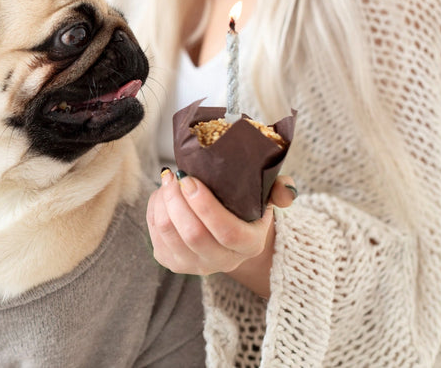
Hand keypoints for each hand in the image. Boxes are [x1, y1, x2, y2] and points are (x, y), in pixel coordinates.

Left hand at [147, 169, 295, 297]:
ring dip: (164, 201)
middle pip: (193, 235)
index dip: (205, 206)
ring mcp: (193, 265)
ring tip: (169, 181)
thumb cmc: (245, 208)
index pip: (227, 232)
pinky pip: (155, 233)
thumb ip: (280, 190)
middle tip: (175, 175)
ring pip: (169, 233)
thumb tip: (285, 192)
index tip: (191, 179)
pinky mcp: (170, 261)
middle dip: (178, 200)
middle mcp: (222, 261)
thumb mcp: (266, 197)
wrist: (226, 232)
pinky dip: (155, 208)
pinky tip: (163, 195)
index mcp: (249, 245)